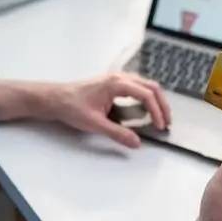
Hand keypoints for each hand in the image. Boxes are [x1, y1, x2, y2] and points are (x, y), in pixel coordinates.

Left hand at [51, 73, 171, 147]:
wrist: (55, 98)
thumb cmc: (72, 108)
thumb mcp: (95, 124)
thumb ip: (117, 133)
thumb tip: (137, 143)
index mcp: (117, 83)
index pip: (146, 95)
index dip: (157, 111)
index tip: (160, 127)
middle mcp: (120, 77)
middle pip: (150, 86)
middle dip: (162, 104)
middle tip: (166, 122)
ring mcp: (117, 78)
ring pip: (145, 85)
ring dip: (155, 100)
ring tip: (160, 117)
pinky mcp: (113, 83)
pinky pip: (137, 86)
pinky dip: (146, 97)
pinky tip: (145, 110)